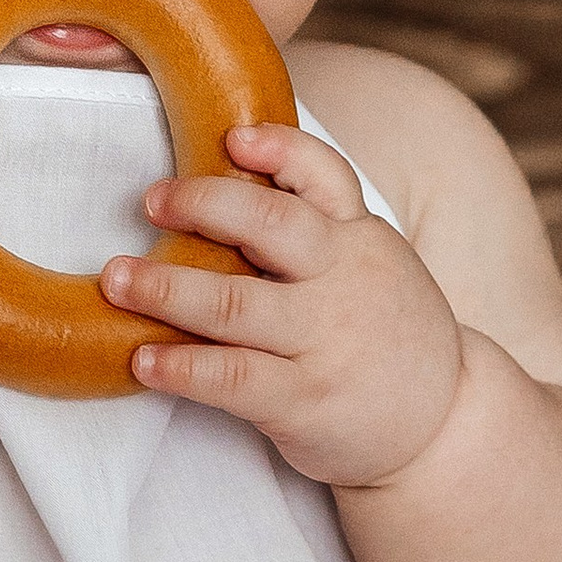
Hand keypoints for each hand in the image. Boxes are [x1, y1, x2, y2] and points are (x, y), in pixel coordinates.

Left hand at [100, 123, 465, 485]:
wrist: (445, 425)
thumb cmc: (387, 335)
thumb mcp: (376, 264)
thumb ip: (320, 225)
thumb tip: (233, 173)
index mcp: (359, 238)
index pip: (324, 175)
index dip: (278, 149)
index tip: (231, 136)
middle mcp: (345, 280)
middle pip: (271, 224)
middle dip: (203, 205)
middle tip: (151, 201)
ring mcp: (325, 341)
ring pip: (236, 303)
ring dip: (167, 289)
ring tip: (116, 280)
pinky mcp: (306, 399)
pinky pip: (233, 377)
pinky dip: (183, 366)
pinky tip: (144, 359)